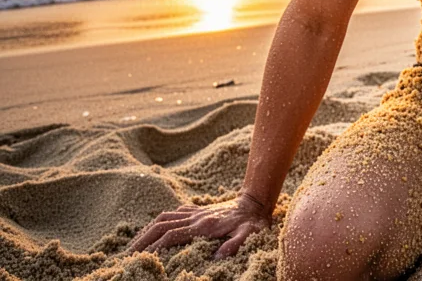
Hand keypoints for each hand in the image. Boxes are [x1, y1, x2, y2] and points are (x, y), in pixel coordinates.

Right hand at [129, 193, 271, 258]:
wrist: (256, 201)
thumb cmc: (254, 221)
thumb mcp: (250, 234)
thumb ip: (235, 245)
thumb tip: (218, 258)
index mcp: (204, 225)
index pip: (172, 235)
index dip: (155, 246)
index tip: (141, 258)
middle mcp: (196, 217)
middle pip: (161, 225)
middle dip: (142, 239)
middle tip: (127, 253)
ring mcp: (197, 212)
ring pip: (164, 218)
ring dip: (147, 230)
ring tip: (134, 243)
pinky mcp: (199, 211)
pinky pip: (174, 213)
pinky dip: (161, 221)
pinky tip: (156, 229)